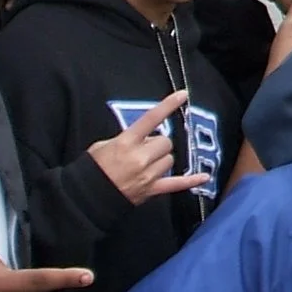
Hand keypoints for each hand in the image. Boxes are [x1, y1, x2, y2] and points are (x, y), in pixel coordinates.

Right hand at [88, 90, 210, 203]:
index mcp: (126, 142)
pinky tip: (205, 177)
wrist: (86, 197)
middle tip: (141, 151)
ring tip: (144, 166)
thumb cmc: (93, 168)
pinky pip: (177, 184)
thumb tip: (144, 139)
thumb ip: (127, 139)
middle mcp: (140, 157)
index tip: (183, 95)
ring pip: (170, 160)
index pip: (151, 118)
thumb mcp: (103, 145)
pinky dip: (191, 181)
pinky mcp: (152, 190)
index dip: (168, 105)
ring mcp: (148, 175)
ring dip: (161, 160)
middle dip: (156, 144)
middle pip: (165, 142)